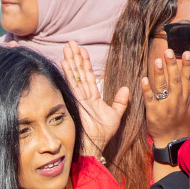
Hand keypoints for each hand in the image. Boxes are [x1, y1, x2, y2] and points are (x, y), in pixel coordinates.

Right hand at [62, 40, 127, 155]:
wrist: (95, 145)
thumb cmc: (103, 134)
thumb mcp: (116, 115)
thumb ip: (120, 102)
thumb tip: (125, 88)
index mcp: (92, 97)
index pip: (88, 76)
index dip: (85, 63)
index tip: (82, 50)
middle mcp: (83, 95)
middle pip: (79, 72)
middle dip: (75, 57)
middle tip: (71, 43)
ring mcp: (78, 97)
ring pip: (75, 75)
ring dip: (71, 60)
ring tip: (67, 47)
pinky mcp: (75, 101)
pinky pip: (72, 83)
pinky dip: (68, 72)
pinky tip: (64, 61)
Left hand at [142, 50, 189, 144]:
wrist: (172, 142)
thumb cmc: (182, 124)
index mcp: (186, 99)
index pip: (187, 79)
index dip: (186, 65)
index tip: (186, 53)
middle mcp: (176, 101)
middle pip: (174, 80)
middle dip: (172, 65)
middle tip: (168, 51)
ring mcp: (165, 107)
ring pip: (163, 87)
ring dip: (159, 73)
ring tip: (157, 60)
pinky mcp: (153, 113)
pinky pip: (150, 99)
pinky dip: (147, 89)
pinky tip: (144, 79)